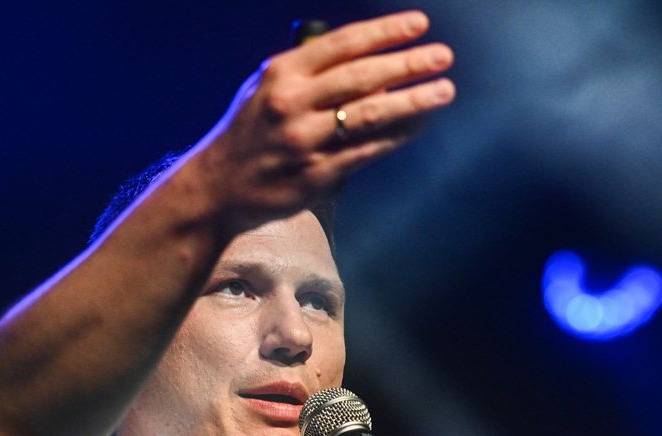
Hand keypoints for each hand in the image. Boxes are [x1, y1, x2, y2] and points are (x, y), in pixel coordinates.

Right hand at [189, 10, 454, 231]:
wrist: (218, 185)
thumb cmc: (253, 129)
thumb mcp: (269, 88)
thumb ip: (314, 73)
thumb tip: (374, 67)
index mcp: (282, 73)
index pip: (343, 45)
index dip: (385, 32)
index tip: (419, 24)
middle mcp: (292, 104)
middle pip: (362, 78)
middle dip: (407, 64)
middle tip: (442, 56)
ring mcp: (305, 141)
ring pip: (370, 116)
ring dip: (413, 102)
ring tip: (443, 90)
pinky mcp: (315, 175)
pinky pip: (366, 151)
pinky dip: (396, 137)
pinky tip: (417, 125)